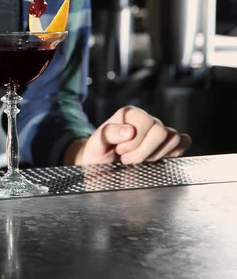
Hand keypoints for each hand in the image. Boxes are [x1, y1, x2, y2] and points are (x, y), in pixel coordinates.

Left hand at [70, 106, 190, 165]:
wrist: (99, 164)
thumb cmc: (97, 152)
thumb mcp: (95, 143)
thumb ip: (108, 133)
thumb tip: (129, 131)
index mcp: (129, 114)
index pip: (145, 122)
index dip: (133, 142)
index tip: (119, 152)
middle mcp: (146, 119)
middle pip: (161, 131)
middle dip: (144, 151)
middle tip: (127, 159)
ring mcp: (158, 130)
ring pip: (174, 138)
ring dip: (155, 155)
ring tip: (139, 160)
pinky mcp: (167, 143)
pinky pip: (183, 142)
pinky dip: (173, 153)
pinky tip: (154, 159)